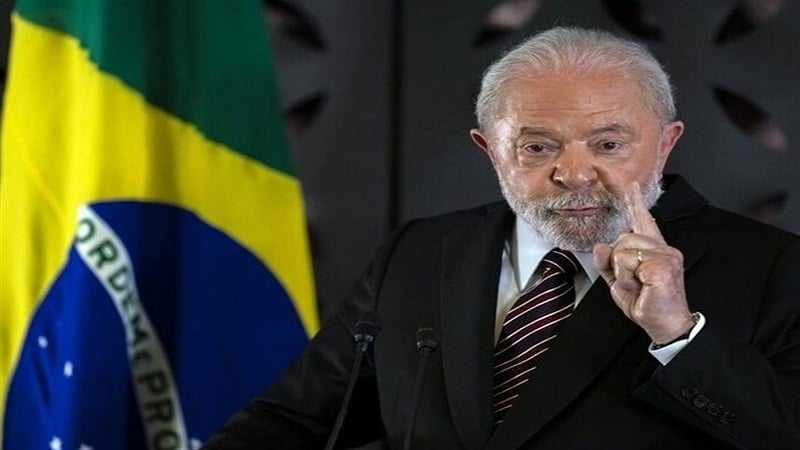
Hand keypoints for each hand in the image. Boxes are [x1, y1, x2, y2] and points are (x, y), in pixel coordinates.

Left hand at [592, 182, 694, 343]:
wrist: (665, 325)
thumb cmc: (648, 303)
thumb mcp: (620, 282)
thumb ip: (608, 263)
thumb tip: (600, 246)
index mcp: (654, 251)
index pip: (643, 221)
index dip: (635, 203)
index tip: (631, 187)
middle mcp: (663, 249)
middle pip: (623, 238)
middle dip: (619, 262)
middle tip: (634, 281)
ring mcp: (665, 256)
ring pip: (622, 250)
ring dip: (623, 273)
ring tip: (639, 285)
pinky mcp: (662, 265)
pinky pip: (626, 262)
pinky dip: (627, 279)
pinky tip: (643, 287)